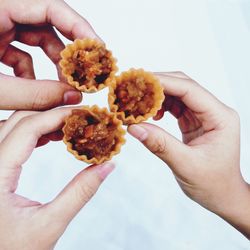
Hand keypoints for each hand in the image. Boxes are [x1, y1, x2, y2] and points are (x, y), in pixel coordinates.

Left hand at [0, 0, 99, 109]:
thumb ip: (32, 94)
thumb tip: (73, 97)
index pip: (49, 6)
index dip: (79, 27)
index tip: (98, 51)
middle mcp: (0, 12)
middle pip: (49, 24)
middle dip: (69, 53)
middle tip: (85, 76)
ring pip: (39, 40)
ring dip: (56, 65)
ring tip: (65, 88)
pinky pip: (23, 52)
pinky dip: (33, 72)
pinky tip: (34, 90)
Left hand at [0, 109, 114, 249]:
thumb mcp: (49, 224)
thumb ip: (81, 192)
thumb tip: (107, 166)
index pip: (28, 128)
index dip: (58, 116)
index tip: (84, 114)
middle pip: (18, 121)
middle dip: (51, 114)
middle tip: (80, 118)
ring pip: (12, 127)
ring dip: (42, 122)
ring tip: (69, 127)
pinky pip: (10, 139)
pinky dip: (32, 133)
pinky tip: (50, 138)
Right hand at [128, 72, 249, 238]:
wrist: (222, 195)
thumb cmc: (213, 183)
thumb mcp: (185, 165)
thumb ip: (159, 144)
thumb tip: (134, 127)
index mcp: (220, 117)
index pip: (190, 90)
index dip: (164, 83)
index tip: (140, 81)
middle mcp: (214, 111)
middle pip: (184, 86)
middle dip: (158, 86)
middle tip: (134, 88)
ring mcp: (204, 115)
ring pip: (178, 94)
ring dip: (158, 96)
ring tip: (139, 103)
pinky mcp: (194, 121)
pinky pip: (175, 107)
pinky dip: (160, 107)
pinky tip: (151, 114)